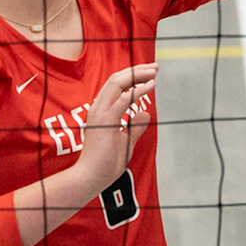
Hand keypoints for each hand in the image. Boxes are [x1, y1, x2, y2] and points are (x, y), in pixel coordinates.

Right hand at [72, 64, 156, 190]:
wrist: (91, 178)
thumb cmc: (105, 163)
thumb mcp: (125, 140)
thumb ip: (134, 127)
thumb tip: (146, 114)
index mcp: (100, 111)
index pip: (115, 85)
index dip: (132, 75)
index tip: (149, 72)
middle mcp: (98, 109)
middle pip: (116, 79)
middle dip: (137, 70)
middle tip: (155, 67)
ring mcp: (100, 114)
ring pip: (117, 83)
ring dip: (137, 75)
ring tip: (154, 72)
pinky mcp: (106, 121)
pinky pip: (124, 99)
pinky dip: (138, 89)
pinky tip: (151, 85)